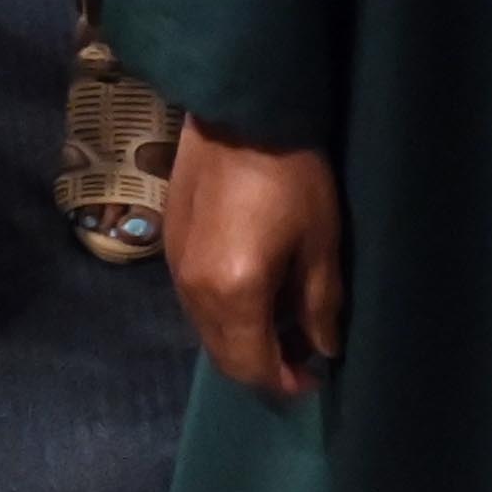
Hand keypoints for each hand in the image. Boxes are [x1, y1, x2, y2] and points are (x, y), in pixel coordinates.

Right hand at [164, 121, 343, 401]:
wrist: (240, 109)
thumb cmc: (292, 175)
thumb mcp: (320, 242)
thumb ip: (320, 305)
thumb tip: (323, 348)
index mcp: (233, 294)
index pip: (253, 366)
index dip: (286, 382)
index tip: (315, 376)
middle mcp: (194, 291)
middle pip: (223, 356)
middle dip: (262, 366)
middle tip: (301, 354)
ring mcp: (175, 267)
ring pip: (206, 329)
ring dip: (240, 338)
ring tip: (280, 319)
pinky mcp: (168, 243)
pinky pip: (194, 299)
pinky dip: (222, 310)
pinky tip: (251, 288)